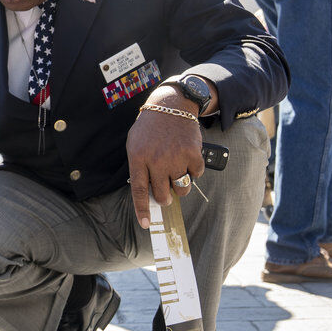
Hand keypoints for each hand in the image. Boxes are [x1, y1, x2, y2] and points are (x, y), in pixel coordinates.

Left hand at [127, 88, 204, 226]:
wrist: (171, 106)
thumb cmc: (150, 128)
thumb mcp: (135, 144)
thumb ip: (139, 167)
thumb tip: (146, 193)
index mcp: (138, 158)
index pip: (139, 191)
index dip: (142, 210)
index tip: (146, 224)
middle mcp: (157, 160)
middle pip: (162, 195)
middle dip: (164, 198)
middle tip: (165, 192)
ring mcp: (176, 157)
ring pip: (181, 189)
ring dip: (179, 186)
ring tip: (176, 172)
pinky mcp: (193, 154)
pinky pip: (196, 175)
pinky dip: (193, 171)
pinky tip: (186, 158)